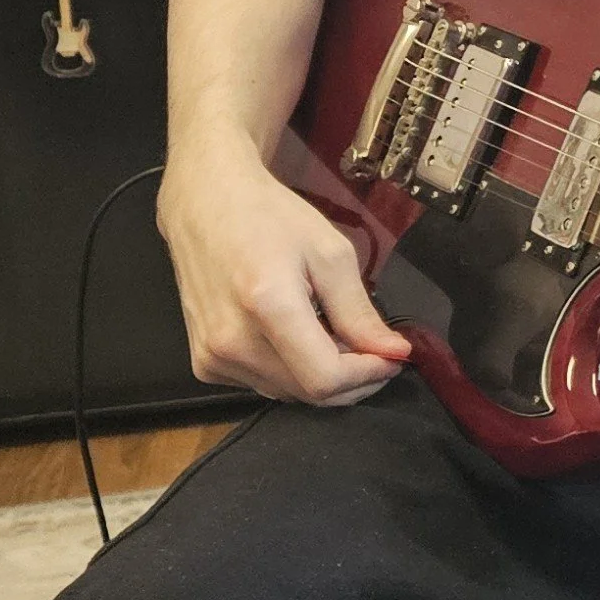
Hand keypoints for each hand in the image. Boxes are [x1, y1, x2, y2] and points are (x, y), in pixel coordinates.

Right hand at [157, 136, 410, 405]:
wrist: (206, 206)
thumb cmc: (272, 218)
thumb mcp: (330, 253)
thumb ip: (358, 311)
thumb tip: (394, 353)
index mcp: (267, 305)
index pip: (324, 377)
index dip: (368, 374)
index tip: (394, 356)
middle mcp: (231, 342)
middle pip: (309, 392)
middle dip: (354, 379)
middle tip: (376, 349)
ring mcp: (212, 358)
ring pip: (289, 393)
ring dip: (323, 375)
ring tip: (336, 334)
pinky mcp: (204, 364)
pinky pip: (265, 385)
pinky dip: (293, 371)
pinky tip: (300, 336)